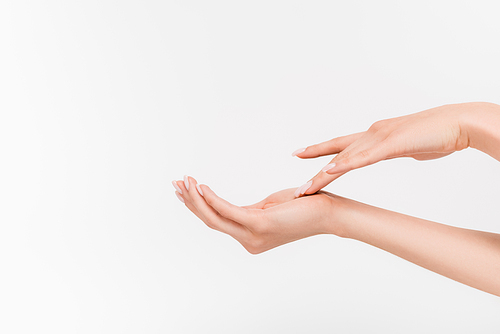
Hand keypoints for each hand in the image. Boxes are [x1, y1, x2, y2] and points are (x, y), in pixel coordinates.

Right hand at [173, 177, 344, 253]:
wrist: (329, 214)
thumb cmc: (303, 207)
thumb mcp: (270, 208)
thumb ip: (249, 210)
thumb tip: (231, 206)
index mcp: (250, 237)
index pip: (217, 222)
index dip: (197, 207)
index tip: (184, 190)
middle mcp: (248, 241)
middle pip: (211, 221)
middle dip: (190, 202)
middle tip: (174, 184)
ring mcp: (253, 235)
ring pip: (215, 218)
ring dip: (196, 199)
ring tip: (183, 181)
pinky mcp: (260, 224)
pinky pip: (229, 211)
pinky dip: (213, 199)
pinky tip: (202, 187)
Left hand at [293, 103, 475, 195]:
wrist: (458, 123)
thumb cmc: (438, 135)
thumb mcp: (410, 147)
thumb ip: (397, 149)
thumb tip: (395, 152)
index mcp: (375, 136)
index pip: (342, 145)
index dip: (320, 150)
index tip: (301, 154)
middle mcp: (372, 134)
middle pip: (337, 152)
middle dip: (314, 165)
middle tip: (296, 179)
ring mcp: (380, 138)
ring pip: (345, 158)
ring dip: (323, 174)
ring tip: (305, 188)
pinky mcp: (392, 144)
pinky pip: (365, 157)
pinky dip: (346, 164)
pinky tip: (330, 170)